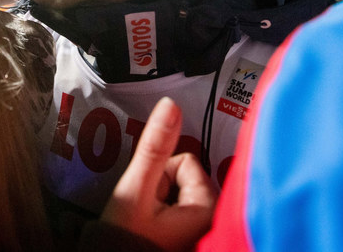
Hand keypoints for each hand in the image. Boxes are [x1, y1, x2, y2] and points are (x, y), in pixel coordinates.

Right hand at [101, 97, 216, 250]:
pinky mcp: (193, 239)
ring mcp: (205, 231)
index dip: (160, 175)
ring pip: (181, 193)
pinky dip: (166, 217)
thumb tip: (170, 104)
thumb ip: (154, 147)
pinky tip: (153, 233)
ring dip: (163, 203)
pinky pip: (181, 212)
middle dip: (163, 189)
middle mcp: (216, 220)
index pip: (185, 162)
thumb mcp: (136, 189)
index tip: (149, 200)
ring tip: (150, 226)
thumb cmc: (126, 238)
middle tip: (148, 215)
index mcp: (209, 208)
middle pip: (185, 177)